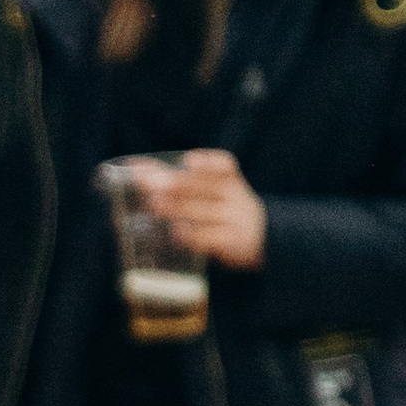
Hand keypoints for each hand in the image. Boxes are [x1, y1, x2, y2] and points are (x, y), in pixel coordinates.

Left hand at [139, 147, 265, 268]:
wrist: (266, 239)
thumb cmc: (227, 211)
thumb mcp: (218, 191)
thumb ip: (184, 181)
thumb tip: (139, 170)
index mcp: (232, 181)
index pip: (224, 166)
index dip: (207, 163)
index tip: (189, 161)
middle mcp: (235, 197)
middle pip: (206, 188)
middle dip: (176, 184)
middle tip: (150, 183)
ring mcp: (234, 220)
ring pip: (205, 212)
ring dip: (178, 208)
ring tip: (154, 204)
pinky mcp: (232, 244)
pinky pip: (211, 239)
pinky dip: (193, 236)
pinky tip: (176, 233)